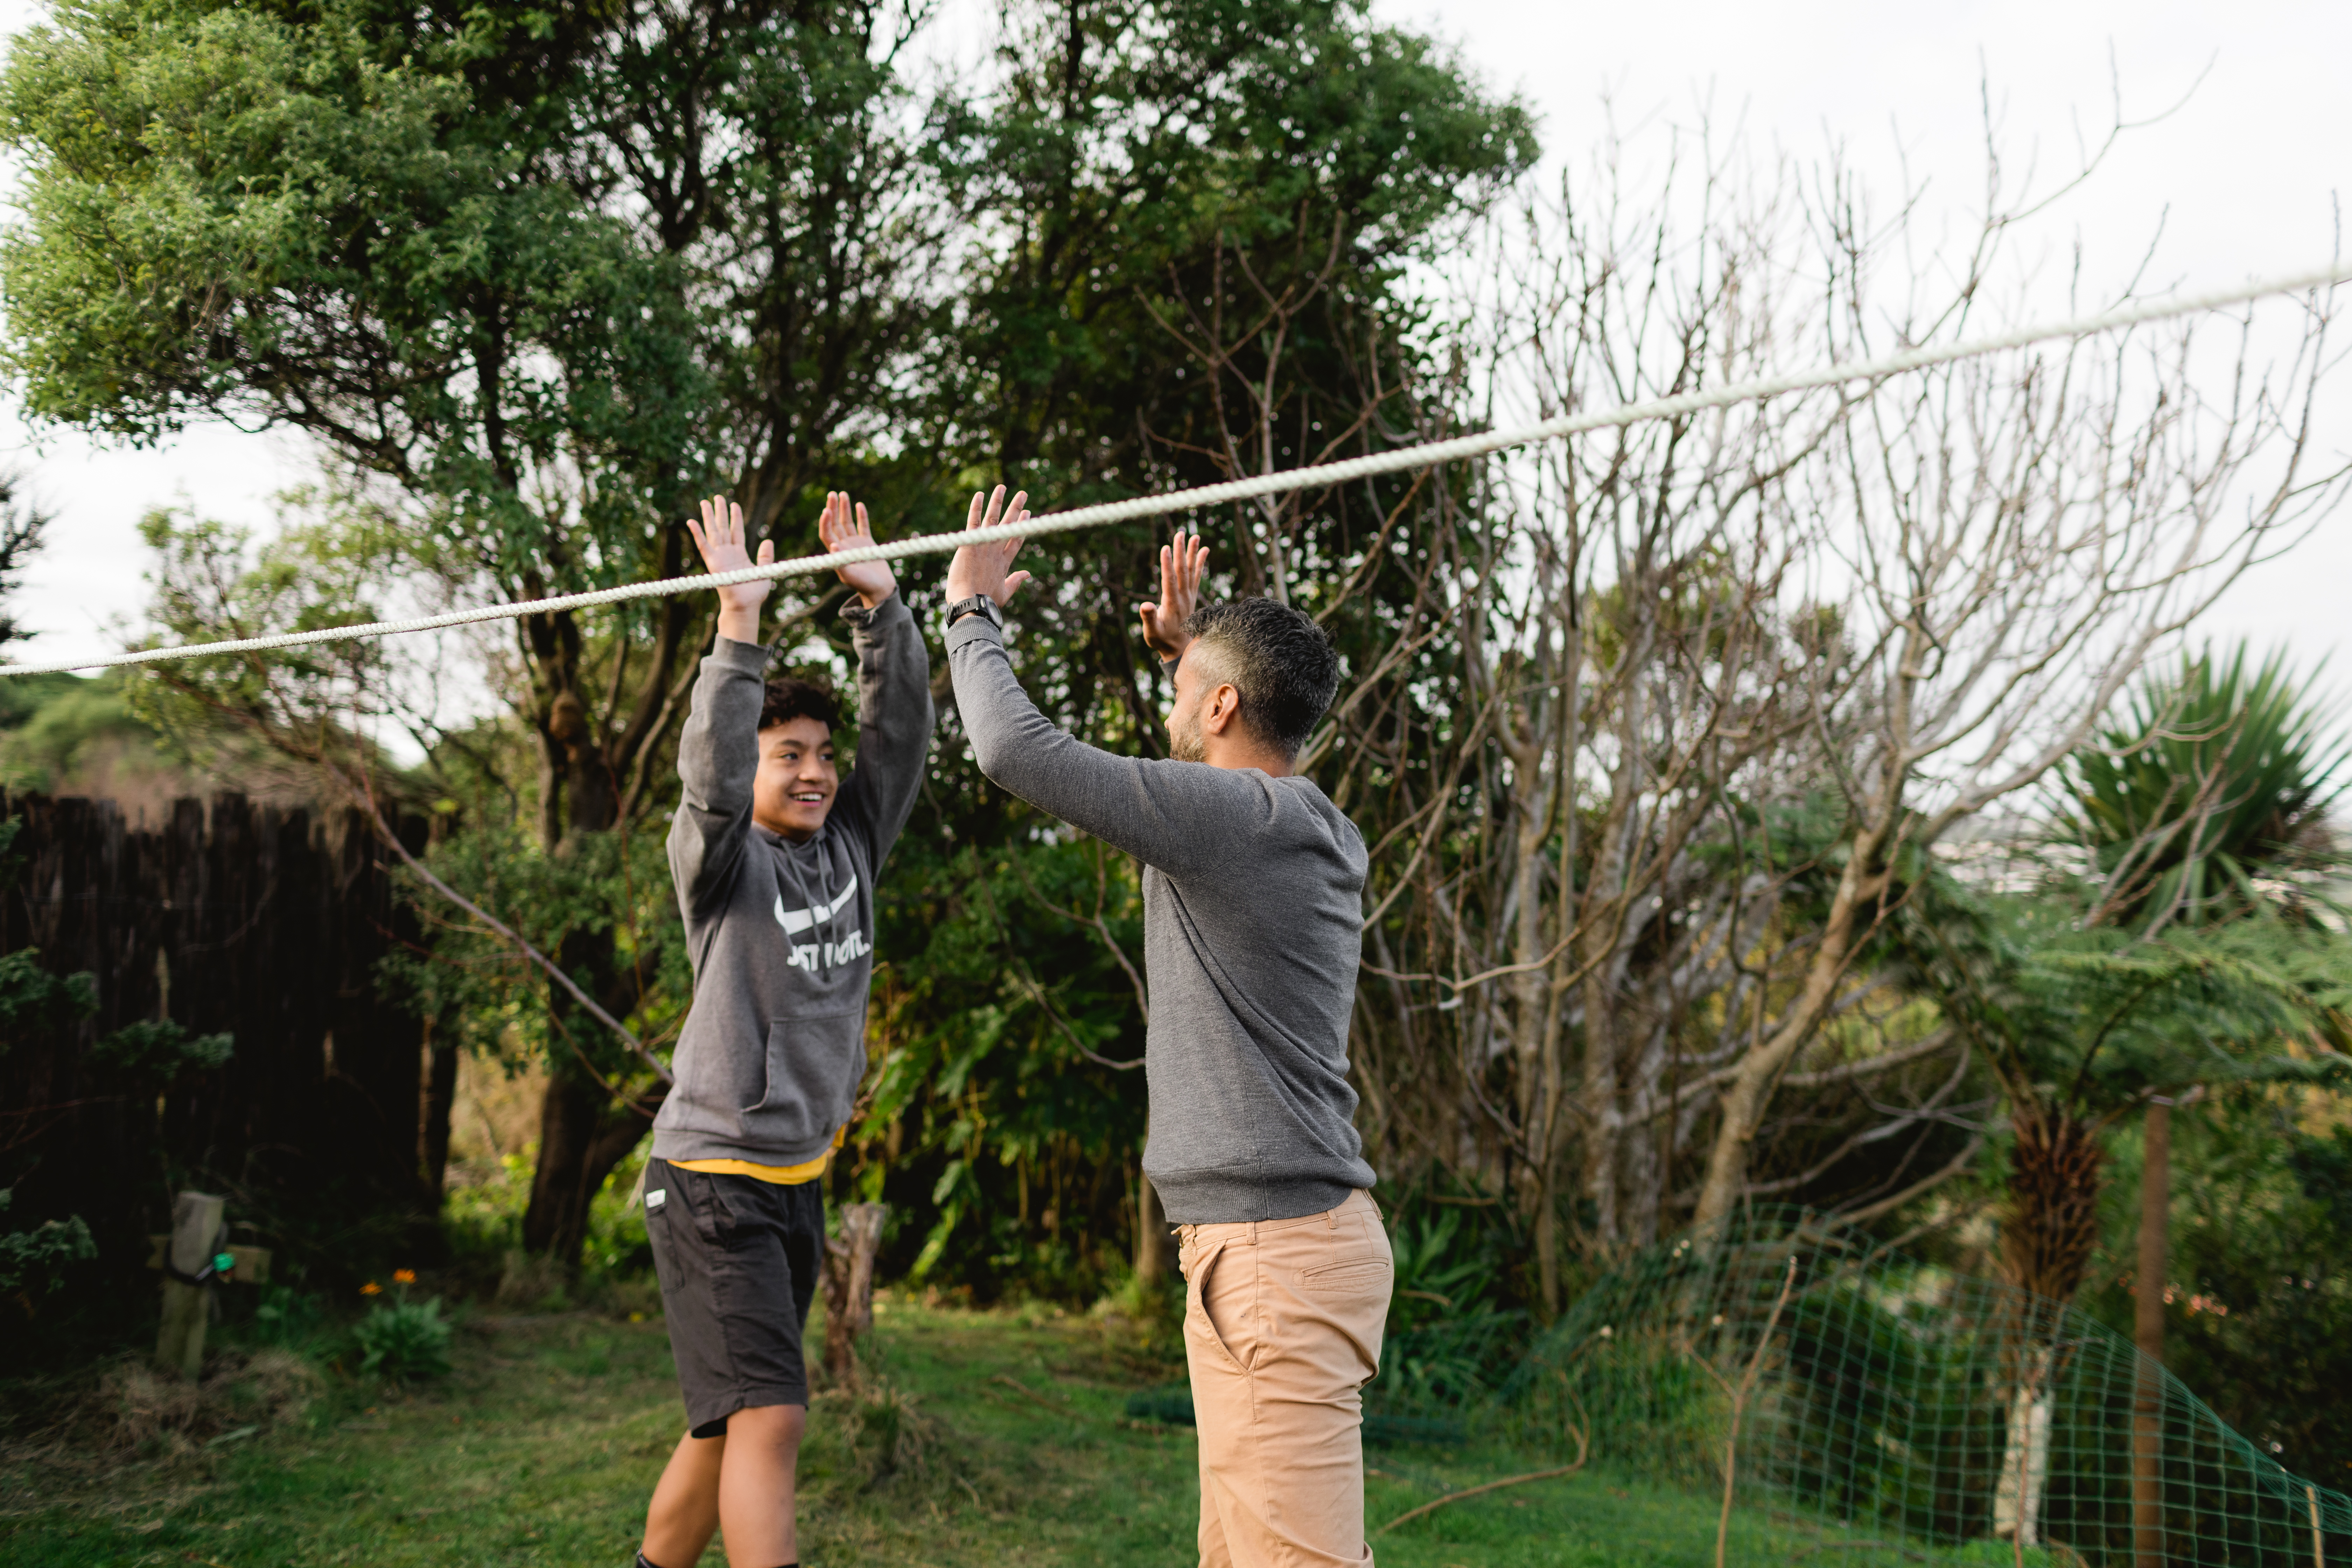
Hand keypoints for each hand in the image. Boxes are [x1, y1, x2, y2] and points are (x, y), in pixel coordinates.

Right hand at [685, 493, 771, 645]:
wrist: (745, 605)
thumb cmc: (754, 593)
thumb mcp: (764, 571)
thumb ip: (765, 556)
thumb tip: (768, 540)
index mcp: (739, 554)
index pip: (737, 531)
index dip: (736, 517)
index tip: (734, 504)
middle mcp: (728, 553)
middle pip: (723, 527)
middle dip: (720, 512)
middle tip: (717, 496)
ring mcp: (719, 556)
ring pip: (713, 532)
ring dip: (708, 517)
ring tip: (704, 501)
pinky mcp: (712, 562)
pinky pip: (703, 545)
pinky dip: (697, 533)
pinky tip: (691, 521)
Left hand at [817, 490, 894, 608]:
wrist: (880, 589)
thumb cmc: (864, 585)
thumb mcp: (851, 576)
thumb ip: (841, 562)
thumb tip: (833, 546)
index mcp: (837, 553)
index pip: (827, 534)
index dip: (825, 522)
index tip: (827, 510)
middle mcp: (843, 546)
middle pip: (835, 524)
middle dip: (833, 509)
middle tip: (831, 494)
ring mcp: (855, 544)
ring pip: (847, 523)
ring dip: (844, 509)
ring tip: (842, 493)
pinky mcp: (867, 543)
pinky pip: (862, 526)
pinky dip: (861, 516)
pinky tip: (859, 505)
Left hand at [943, 485, 1034, 608]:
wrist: (970, 604)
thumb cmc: (986, 602)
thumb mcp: (1004, 593)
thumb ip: (1015, 581)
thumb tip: (1028, 574)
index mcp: (1004, 563)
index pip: (1015, 539)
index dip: (1021, 526)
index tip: (1027, 513)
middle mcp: (996, 551)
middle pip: (1009, 525)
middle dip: (1016, 508)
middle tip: (1023, 494)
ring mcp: (984, 546)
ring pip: (993, 519)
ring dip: (998, 502)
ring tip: (1002, 487)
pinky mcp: (970, 543)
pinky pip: (973, 522)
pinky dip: (976, 508)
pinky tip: (980, 495)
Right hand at [1137, 528, 1207, 662]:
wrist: (1179, 647)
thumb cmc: (1161, 639)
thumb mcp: (1151, 632)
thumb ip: (1149, 618)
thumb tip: (1145, 605)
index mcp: (1172, 603)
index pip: (1170, 580)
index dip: (1167, 564)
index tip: (1166, 548)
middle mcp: (1183, 597)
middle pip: (1182, 571)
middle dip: (1181, 551)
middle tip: (1179, 533)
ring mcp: (1189, 595)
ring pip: (1191, 570)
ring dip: (1193, 553)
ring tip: (1195, 536)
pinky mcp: (1191, 595)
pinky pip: (1197, 576)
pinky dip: (1200, 562)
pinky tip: (1204, 550)